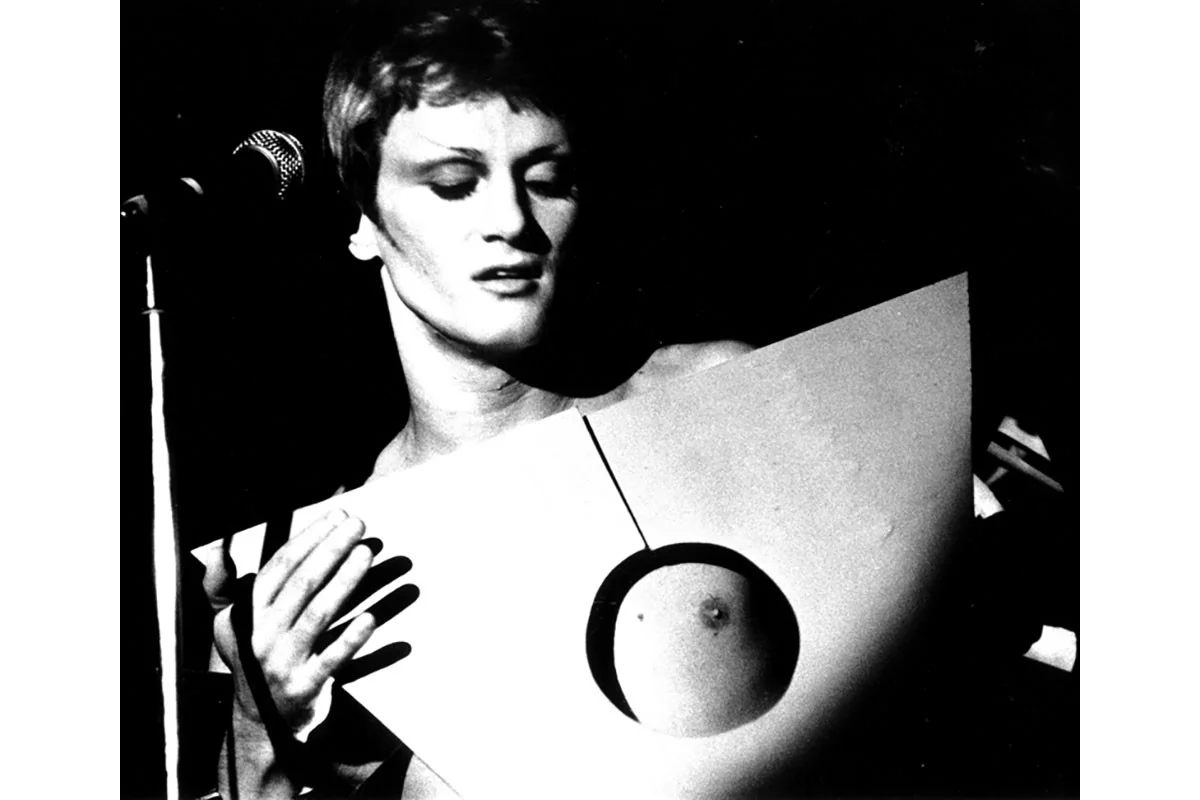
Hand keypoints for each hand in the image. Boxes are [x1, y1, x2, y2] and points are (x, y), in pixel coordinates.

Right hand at [214, 509, 377, 730]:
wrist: (261, 719)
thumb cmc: (253, 656)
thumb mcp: (231, 622)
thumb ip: (223, 585)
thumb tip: (216, 548)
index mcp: (249, 613)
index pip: (281, 566)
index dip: (310, 538)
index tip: (337, 516)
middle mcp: (263, 634)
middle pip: (302, 584)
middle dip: (331, 549)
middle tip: (359, 525)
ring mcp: (284, 661)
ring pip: (318, 615)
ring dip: (345, 582)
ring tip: (367, 554)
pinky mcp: (306, 686)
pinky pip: (332, 659)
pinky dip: (351, 639)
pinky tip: (371, 618)